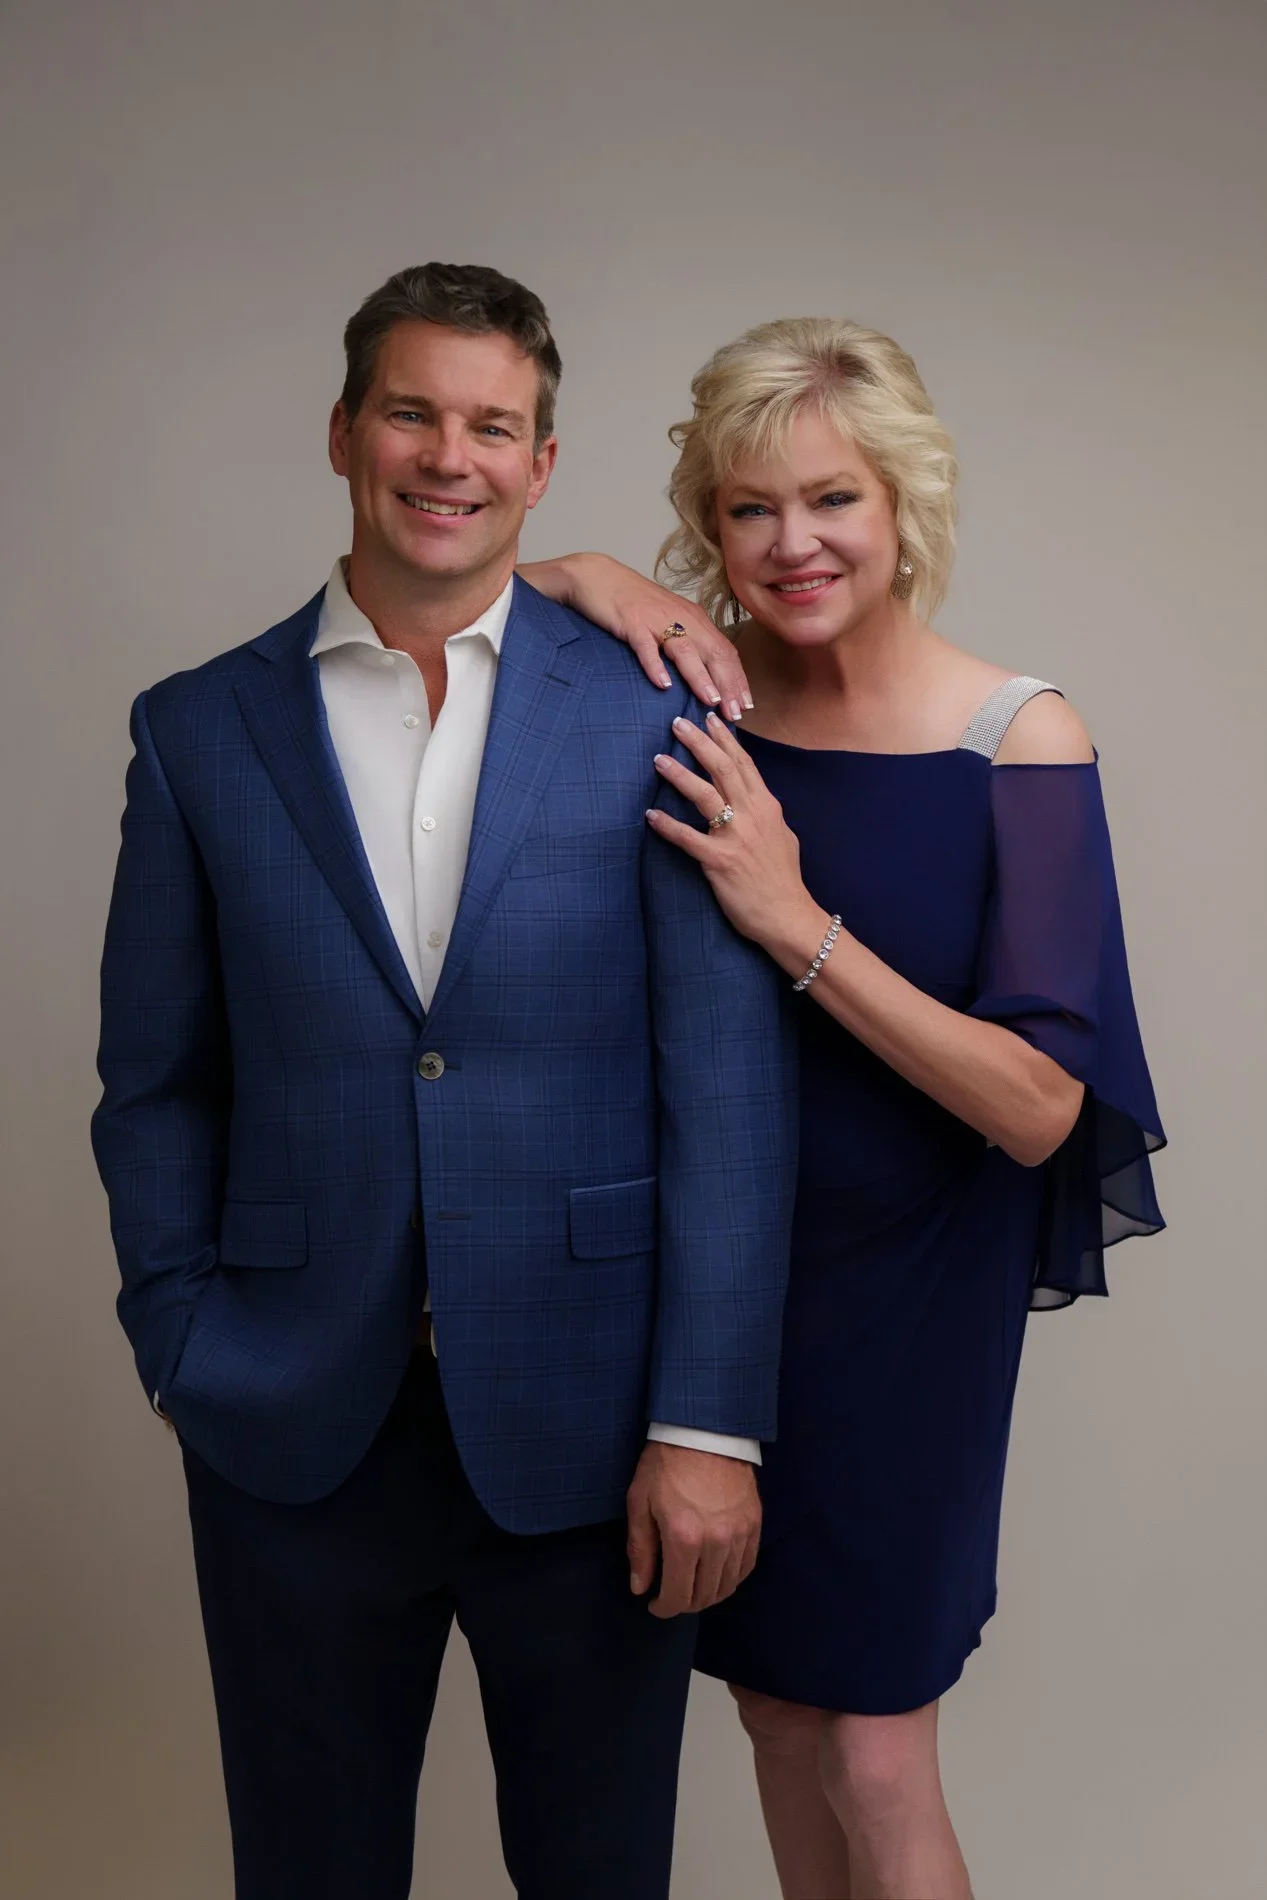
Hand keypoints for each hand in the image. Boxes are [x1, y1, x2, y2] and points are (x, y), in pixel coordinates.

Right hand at [518, 552, 752, 718]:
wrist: (597, 576)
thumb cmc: (633, 603)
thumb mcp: (668, 621)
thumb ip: (686, 643)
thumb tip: (704, 676)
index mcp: (693, 619)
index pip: (725, 651)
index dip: (738, 679)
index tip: (747, 706)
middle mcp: (681, 617)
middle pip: (712, 652)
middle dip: (727, 684)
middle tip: (735, 713)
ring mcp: (656, 619)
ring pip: (686, 650)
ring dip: (700, 677)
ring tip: (711, 701)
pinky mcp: (631, 622)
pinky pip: (646, 646)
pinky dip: (656, 666)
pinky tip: (663, 685)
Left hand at [626, 1440, 761, 1618]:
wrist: (704, 1429)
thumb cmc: (665, 1463)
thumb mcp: (640, 1502)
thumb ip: (640, 1549)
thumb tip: (640, 1588)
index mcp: (683, 1538)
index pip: (678, 1596)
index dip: (664, 1608)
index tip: (654, 1605)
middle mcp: (716, 1542)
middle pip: (704, 1596)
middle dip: (684, 1604)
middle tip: (672, 1595)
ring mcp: (739, 1534)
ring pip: (727, 1585)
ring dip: (708, 1594)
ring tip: (693, 1587)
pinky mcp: (754, 1524)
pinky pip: (746, 1566)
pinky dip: (732, 1578)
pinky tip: (717, 1574)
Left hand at [647, 710, 823, 952]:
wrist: (788, 916)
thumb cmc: (784, 880)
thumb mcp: (783, 837)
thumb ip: (767, 815)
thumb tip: (756, 800)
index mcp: (767, 807)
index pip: (744, 764)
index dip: (725, 739)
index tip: (709, 718)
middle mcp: (752, 815)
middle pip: (723, 768)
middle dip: (699, 742)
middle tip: (677, 723)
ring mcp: (735, 837)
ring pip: (704, 794)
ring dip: (679, 774)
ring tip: (658, 759)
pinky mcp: (719, 861)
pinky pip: (687, 838)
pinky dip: (667, 825)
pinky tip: (650, 815)